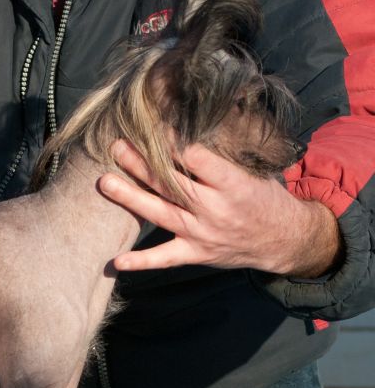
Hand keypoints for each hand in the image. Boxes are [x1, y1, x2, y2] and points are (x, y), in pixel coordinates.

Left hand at [99, 140, 342, 277]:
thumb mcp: (252, 170)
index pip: (197, 159)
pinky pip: (164, 259)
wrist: (283, 239)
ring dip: (130, 198)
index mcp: (233, 184)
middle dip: (141, 164)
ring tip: (105, 183)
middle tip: (116, 147)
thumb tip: (187, 126)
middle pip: (171, 183)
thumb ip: (220, 157)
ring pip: (161, 213)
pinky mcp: (195, 253)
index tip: (153, 126)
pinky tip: (116, 261)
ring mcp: (202, 233)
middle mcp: (215, 209)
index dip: (173, 142)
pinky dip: (141, 261)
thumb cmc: (263, 197)